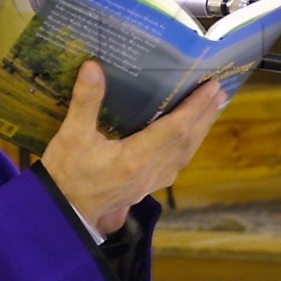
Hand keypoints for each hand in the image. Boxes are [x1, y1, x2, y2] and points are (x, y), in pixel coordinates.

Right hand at [38, 60, 223, 235]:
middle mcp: (148, 172)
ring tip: (209, 111)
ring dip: (199, 132)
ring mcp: (148, 182)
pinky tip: (186, 141)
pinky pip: (174, 165)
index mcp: (135, 158)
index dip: (195, 108)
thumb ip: (85, 101)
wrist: (61, 213)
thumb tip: (93, 67)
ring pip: (183, 155)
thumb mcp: (71, 135)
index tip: (211, 87)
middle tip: (219, 92)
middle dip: (204, 116)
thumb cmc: (65, 174)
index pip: (175, 129)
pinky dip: (186, 148)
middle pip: (186, 142)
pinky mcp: (142, 187)